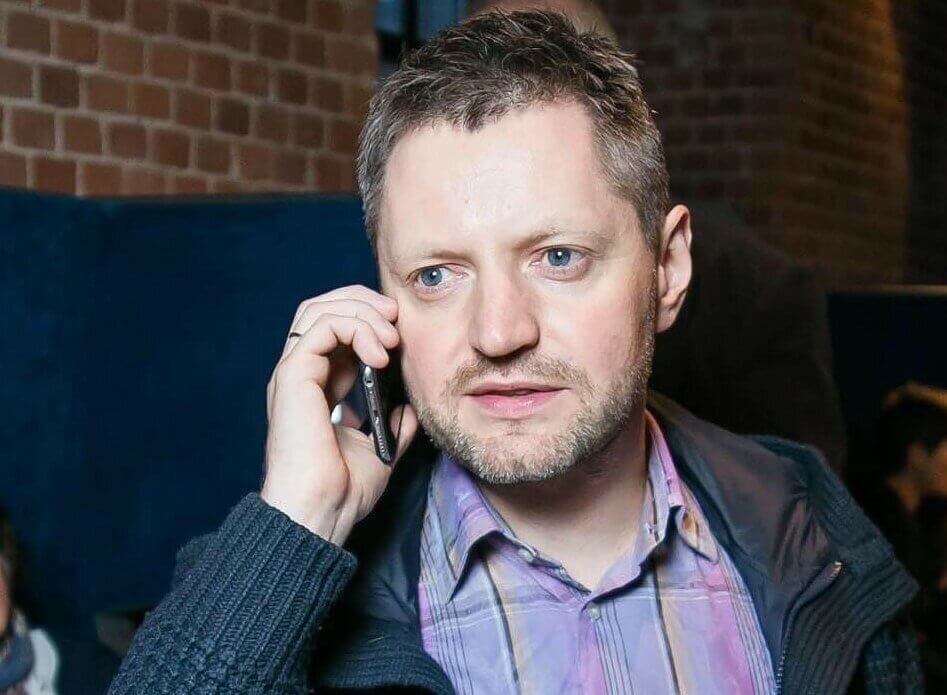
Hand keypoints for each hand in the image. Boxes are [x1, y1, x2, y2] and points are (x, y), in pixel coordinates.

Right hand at [261, 285, 417, 543]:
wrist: (321, 514)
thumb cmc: (342, 492)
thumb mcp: (380, 450)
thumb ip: (393, 425)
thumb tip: (410, 409)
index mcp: (317, 388)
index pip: (335, 329)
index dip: (368, 320)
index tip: (400, 335)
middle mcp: (301, 375)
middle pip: (322, 307)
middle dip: (363, 302)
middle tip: (396, 318)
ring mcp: (294, 374)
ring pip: (319, 309)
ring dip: (362, 311)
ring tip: (390, 336)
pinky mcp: (293, 377)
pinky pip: (321, 327)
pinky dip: (355, 328)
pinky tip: (379, 353)